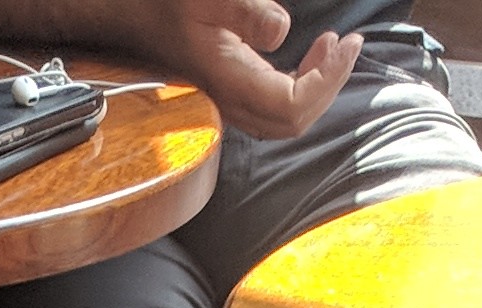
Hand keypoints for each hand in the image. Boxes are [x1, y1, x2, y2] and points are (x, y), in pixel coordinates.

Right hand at [148, 0, 361, 142]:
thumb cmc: (166, 4)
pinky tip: (309, 56)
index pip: (293, 105)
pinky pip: (275, 106)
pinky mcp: (230, 94)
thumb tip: (282, 30)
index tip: (345, 42)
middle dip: (329, 85)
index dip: (327, 80)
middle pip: (293, 121)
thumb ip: (246, 10)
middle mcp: (229, 102)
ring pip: (286, 119)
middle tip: (349, 44)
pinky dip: (301, 87)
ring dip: (318, 88)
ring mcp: (229, 103)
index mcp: (228, 80)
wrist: (132, 19)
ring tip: (333, 47)